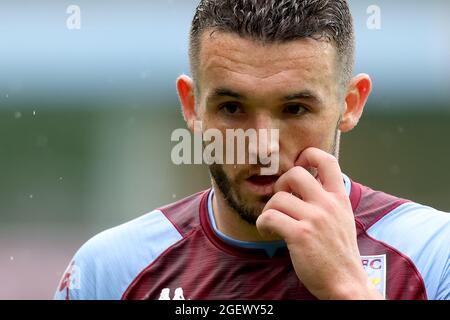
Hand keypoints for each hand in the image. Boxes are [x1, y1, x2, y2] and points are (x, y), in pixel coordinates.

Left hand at [256, 147, 382, 299]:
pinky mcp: (300, 235)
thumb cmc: (338, 252)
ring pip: (278, 197)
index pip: (327, 160)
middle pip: (295, 173)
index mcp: (339, 198)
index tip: (298, 166)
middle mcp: (328, 204)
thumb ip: (326, 199)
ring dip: (268, 210)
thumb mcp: (341, 218)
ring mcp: (315, 219)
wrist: (346, 283)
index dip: (308, 155)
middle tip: (281, 202)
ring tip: (272, 222)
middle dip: (281, 185)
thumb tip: (303, 182)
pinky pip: (269, 217)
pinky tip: (268, 232)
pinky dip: (262, 224)